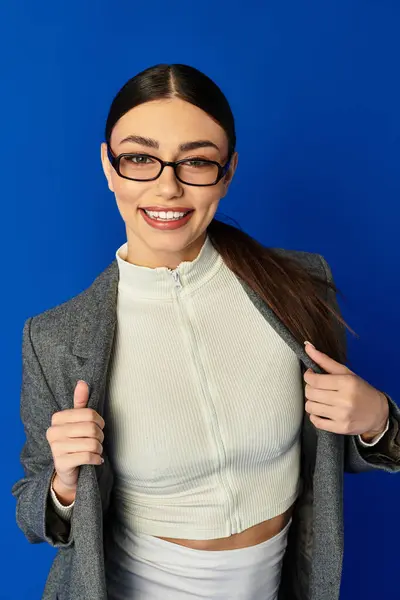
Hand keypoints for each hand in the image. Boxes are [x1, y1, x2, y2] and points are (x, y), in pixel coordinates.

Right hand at [46, 380, 104, 496]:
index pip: (89, 413)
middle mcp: (53, 432)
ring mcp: (55, 448)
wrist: (68, 470)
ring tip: (96, 451)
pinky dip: (96, 459)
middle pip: (91, 428)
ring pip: (91, 443)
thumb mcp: (78, 421)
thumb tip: (82, 382)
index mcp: (57, 418)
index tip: (99, 427)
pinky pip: (87, 457)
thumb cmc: (76, 441)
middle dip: (100, 436)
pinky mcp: (61, 463)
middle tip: (99, 441)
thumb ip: (80, 402)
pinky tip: (96, 460)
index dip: (100, 421)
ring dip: (99, 449)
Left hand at [303, 342, 388, 436]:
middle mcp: (344, 399)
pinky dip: (315, 416)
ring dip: (311, 402)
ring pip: (310, 407)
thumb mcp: (345, 372)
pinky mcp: (340, 428)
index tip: (311, 375)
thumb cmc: (359, 389)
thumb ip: (324, 360)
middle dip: (310, 388)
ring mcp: (342, 415)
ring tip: (320, 399)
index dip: (308, 376)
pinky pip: (316, 422)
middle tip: (317, 388)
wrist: (377, 412)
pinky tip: (322, 411)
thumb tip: (307, 346)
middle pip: (310, 393)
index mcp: (346, 383)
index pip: (314, 380)